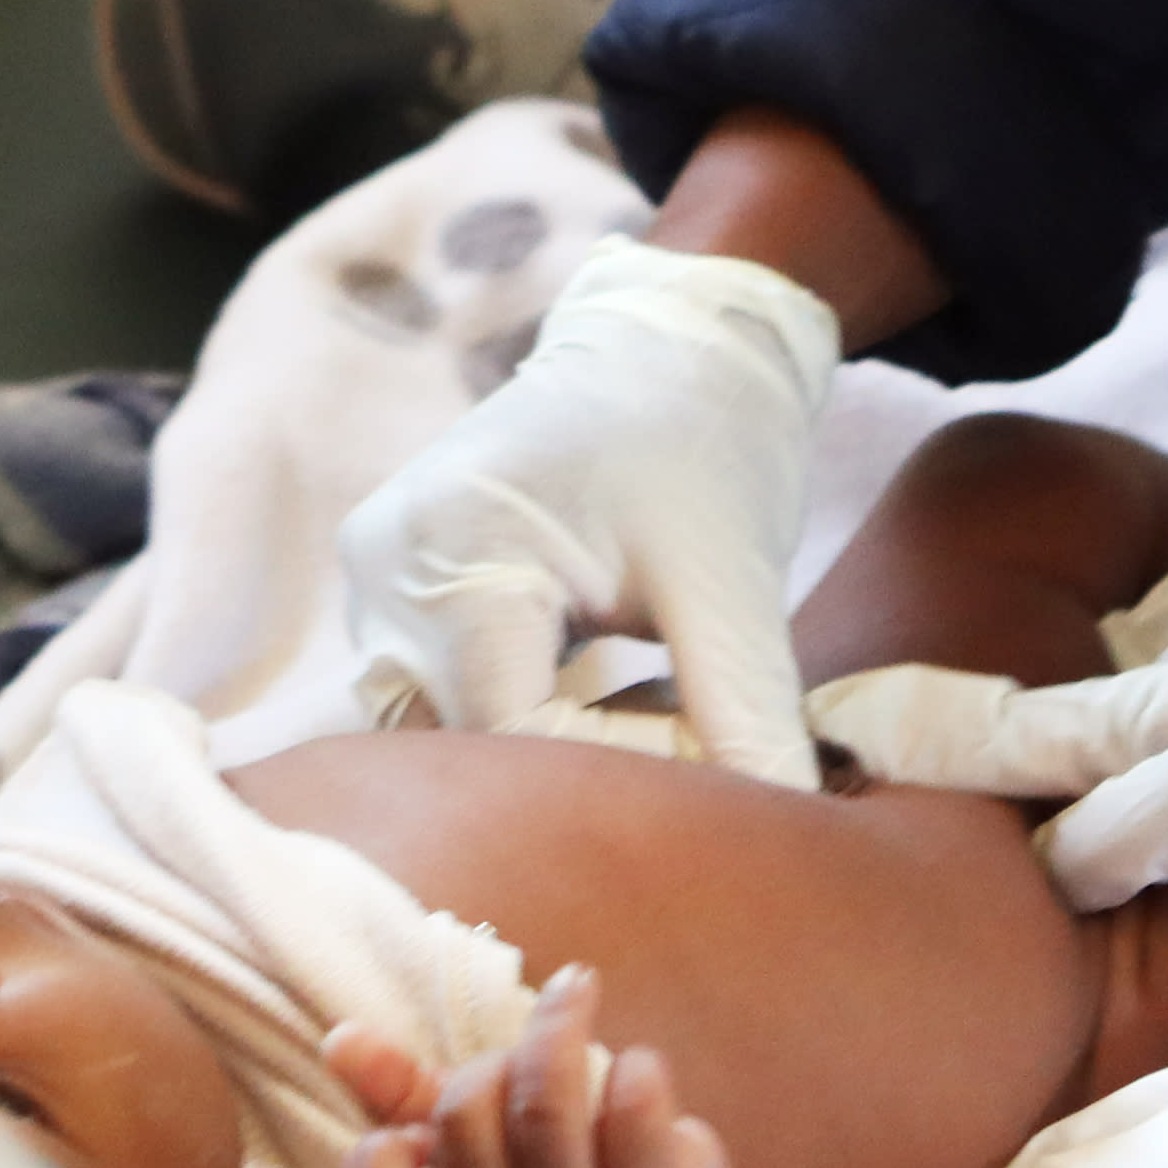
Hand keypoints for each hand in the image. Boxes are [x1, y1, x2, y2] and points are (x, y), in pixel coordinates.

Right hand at [330, 975, 738, 1167]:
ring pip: (545, 1099)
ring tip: (575, 996)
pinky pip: (632, 1104)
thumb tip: (338, 1039)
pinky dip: (637, 1064)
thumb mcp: (472, 1148)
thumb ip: (399, 1097)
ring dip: (558, 1026)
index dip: (374, 1161)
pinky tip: (640, 1069)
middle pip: (466, 1110)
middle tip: (525, 1063)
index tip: (410, 1137)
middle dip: (494, 1061)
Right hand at [331, 242, 846, 783]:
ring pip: (451, 734)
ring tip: (654, 716)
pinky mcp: (398, 591)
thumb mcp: (731, 581)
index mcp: (452, 546)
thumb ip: (744, 711)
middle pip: (471, 742)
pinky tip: (606, 694)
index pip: (512, 730)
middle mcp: (386, 570)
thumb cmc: (702, 443)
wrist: (668, 343)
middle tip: (693, 751)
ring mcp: (379, 582)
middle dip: (584, 769)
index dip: (616, 766)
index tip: (711, 752)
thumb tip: (787, 824)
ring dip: (548, 751)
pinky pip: (447, 696)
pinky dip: (525, 716)